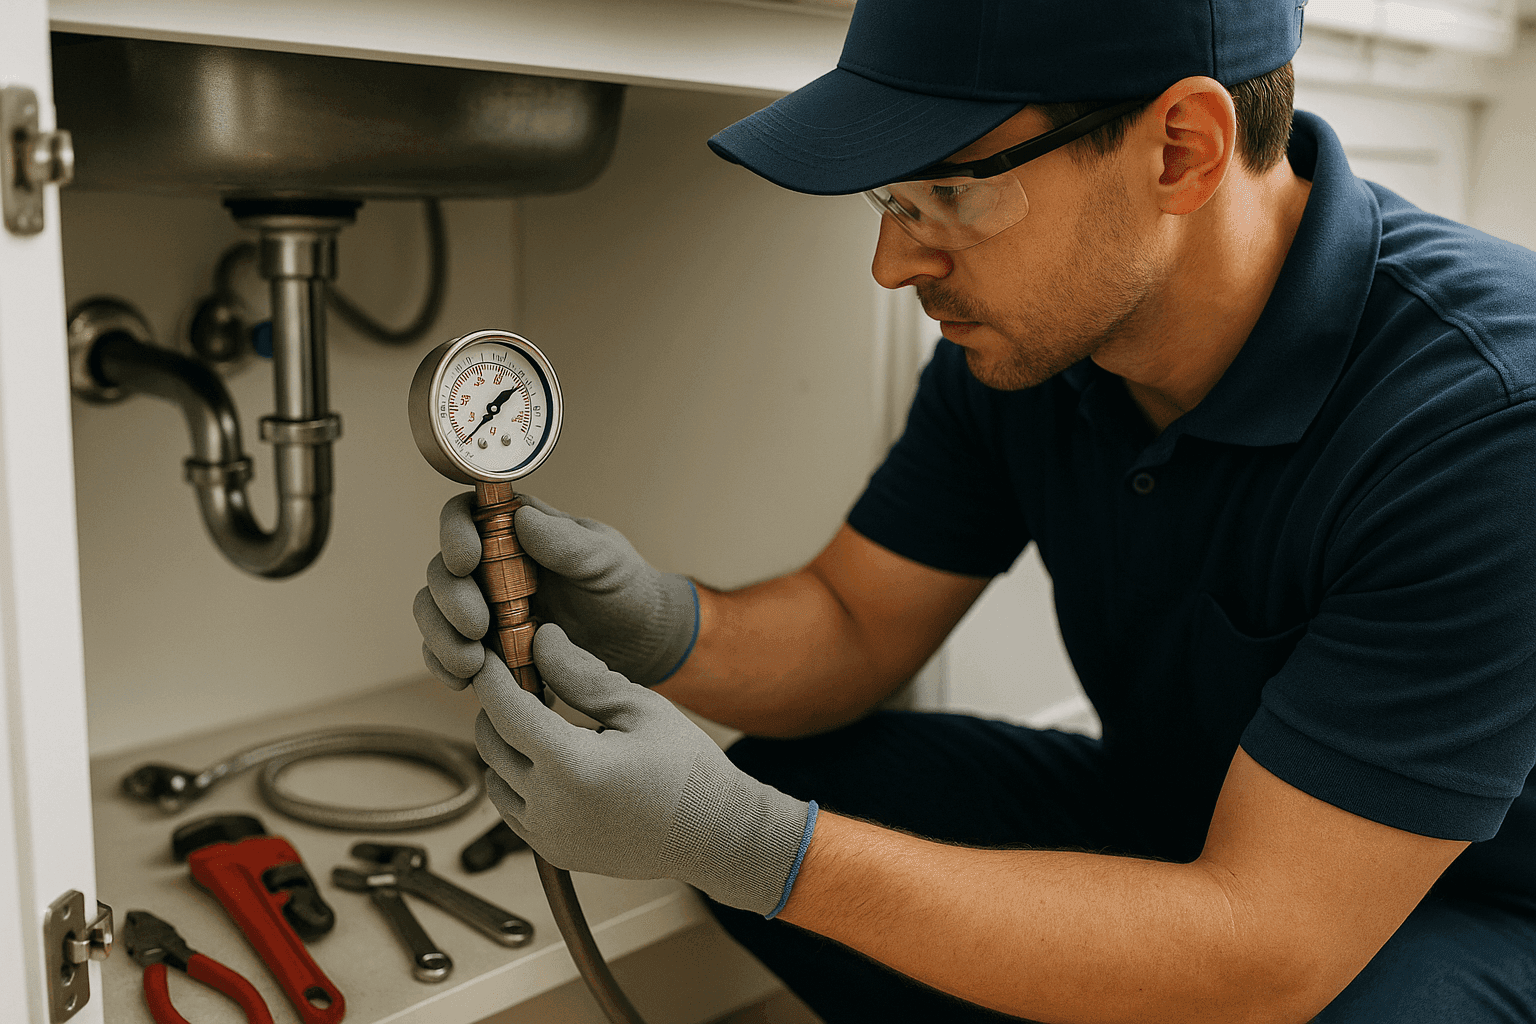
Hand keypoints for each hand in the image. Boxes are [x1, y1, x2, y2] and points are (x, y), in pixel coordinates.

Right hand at [413, 492, 697, 689]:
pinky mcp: (486, 648)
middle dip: (449, 600)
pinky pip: (448, 654)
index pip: (464, 516)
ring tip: (471, 665)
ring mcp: (484, 609)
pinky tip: (467, 682)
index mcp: (516, 531)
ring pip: (435, 615)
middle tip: (477, 627)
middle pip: (442, 572)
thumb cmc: (624, 586)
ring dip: (441, 638)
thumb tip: (523, 518)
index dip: (454, 533)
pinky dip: (446, 667)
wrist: (640, 641)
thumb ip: (568, 543)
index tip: (468, 561)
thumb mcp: (605, 560)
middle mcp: (490, 566)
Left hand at [474, 625, 814, 915]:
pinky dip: (518, 780)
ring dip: (507, 745)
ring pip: (494, 776)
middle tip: (529, 682)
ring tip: (547, 723)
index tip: (488, 653)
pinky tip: (554, 760)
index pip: (505, 710)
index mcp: (572, 766)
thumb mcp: (639, 707)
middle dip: (500, 707)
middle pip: (491, 741)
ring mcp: (548, 835)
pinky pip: (512, 807)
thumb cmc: (686, 766)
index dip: (491, 676)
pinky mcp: (553, 851)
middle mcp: (550, 807)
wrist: (714, 836)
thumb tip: (541, 638)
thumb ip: (582, 674)